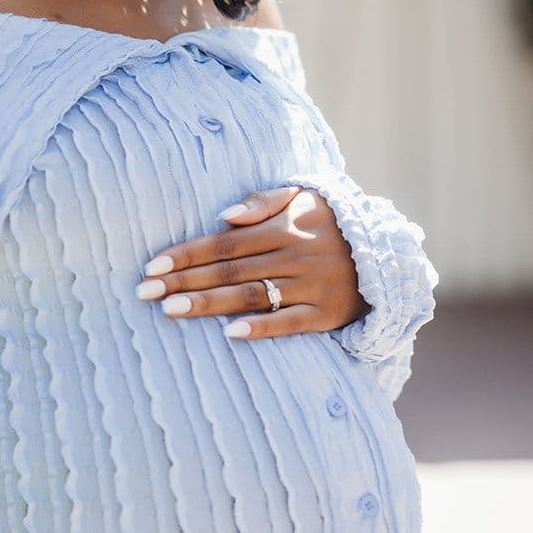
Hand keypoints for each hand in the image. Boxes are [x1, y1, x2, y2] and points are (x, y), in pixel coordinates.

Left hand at [136, 185, 369, 339]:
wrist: (386, 254)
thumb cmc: (328, 223)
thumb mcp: (303, 198)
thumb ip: (263, 201)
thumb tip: (223, 216)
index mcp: (284, 227)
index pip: (225, 242)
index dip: (187, 254)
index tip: (152, 266)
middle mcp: (294, 255)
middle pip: (230, 271)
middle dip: (185, 281)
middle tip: (146, 293)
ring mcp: (310, 286)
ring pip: (252, 296)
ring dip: (210, 304)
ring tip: (172, 310)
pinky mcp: (325, 314)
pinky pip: (289, 322)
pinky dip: (261, 328)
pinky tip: (231, 334)